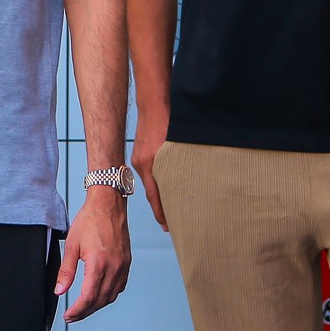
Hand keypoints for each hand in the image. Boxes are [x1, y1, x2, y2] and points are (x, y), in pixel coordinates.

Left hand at [56, 188, 130, 322]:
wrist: (108, 204)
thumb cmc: (90, 219)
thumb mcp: (72, 245)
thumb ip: (66, 271)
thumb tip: (60, 290)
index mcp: (99, 263)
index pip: (88, 297)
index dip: (77, 310)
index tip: (69, 315)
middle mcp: (114, 267)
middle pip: (100, 300)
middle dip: (85, 311)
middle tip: (73, 315)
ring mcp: (122, 266)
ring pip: (111, 296)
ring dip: (97, 305)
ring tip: (84, 307)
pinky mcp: (126, 263)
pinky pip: (119, 286)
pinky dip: (109, 294)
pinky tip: (99, 294)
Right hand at [130, 109, 169, 231]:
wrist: (154, 102)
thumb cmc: (169, 120)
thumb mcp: (178, 145)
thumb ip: (180, 165)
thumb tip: (190, 183)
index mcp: (150, 164)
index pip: (155, 197)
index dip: (162, 213)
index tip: (168, 227)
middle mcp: (142, 163)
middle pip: (152, 192)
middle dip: (162, 208)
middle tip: (172, 224)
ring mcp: (139, 158)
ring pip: (152, 182)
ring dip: (161, 193)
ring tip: (173, 206)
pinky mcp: (140, 152)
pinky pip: (149, 172)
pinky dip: (157, 181)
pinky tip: (166, 183)